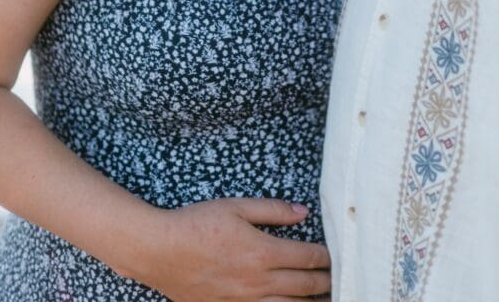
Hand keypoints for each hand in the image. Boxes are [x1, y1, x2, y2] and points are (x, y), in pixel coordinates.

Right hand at [124, 196, 331, 301]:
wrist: (160, 251)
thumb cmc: (197, 224)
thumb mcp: (236, 207)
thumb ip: (273, 210)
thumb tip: (303, 212)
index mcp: (263, 252)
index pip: (307, 257)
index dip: (325, 257)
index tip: (335, 255)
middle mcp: (258, 282)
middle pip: (304, 286)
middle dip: (325, 282)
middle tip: (338, 279)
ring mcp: (244, 301)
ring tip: (324, 299)